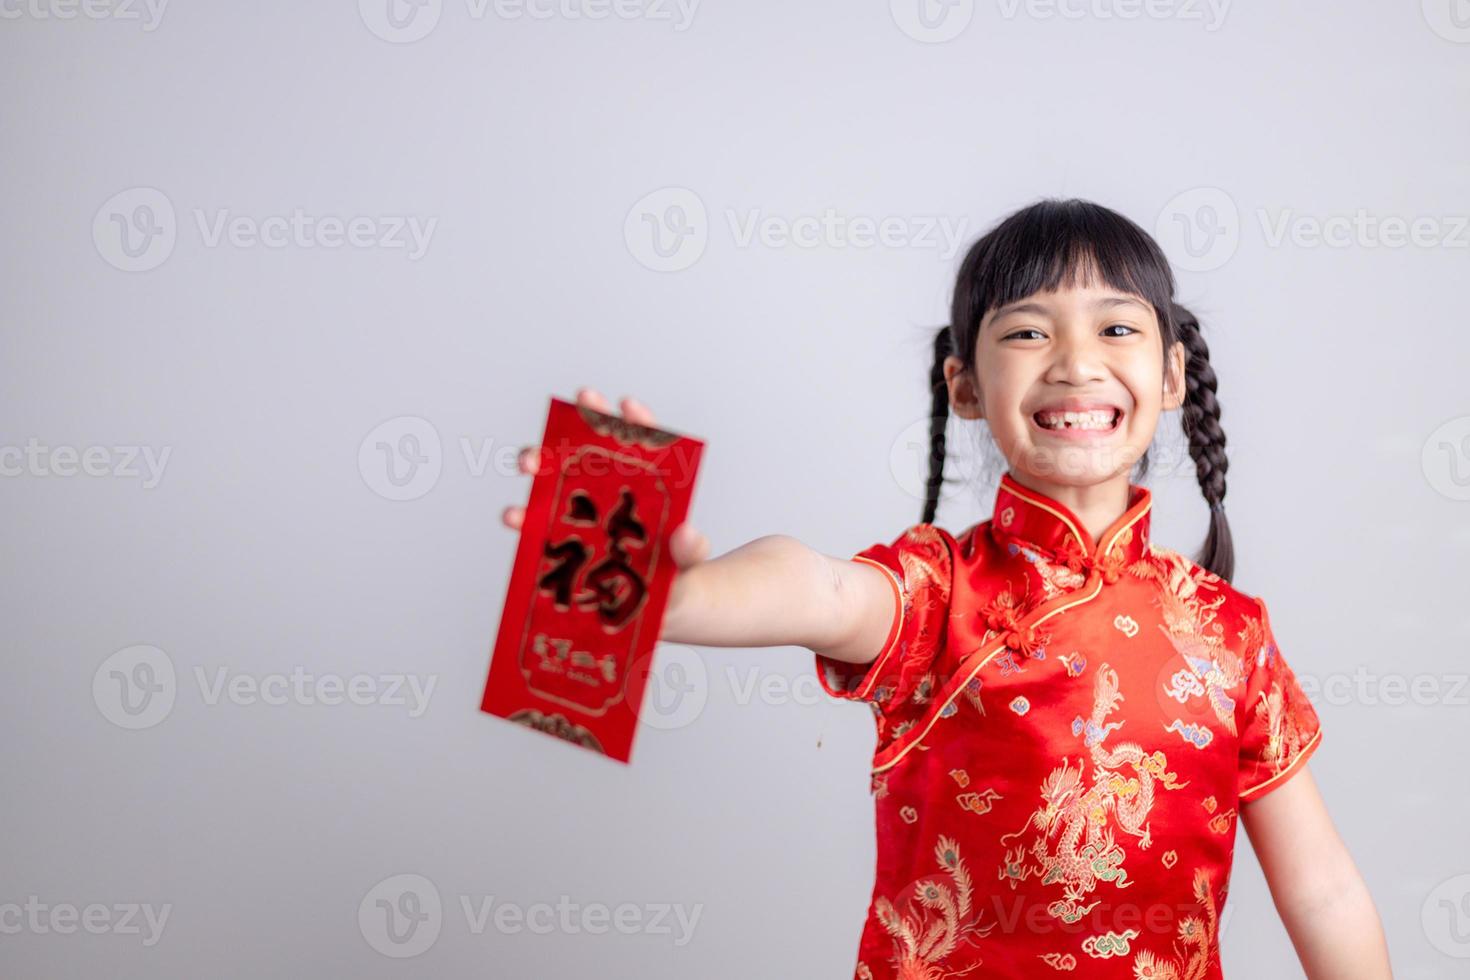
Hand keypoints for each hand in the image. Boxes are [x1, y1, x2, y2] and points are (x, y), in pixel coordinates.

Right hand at [501, 387, 711, 570]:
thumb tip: (685, 533)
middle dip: (578, 426)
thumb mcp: (689, 563)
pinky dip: (524, 518)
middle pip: (592, 449)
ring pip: (556, 479)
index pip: (644, 445)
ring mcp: (584, 515)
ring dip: (539, 463)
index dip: (635, 421)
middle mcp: (611, 493)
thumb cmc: (677, 578)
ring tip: (530, 461)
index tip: (627, 406)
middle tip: (576, 410)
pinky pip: (539, 525)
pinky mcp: (562, 542)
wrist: (657, 612)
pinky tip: (516, 516)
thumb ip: (691, 549)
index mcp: (648, 488)